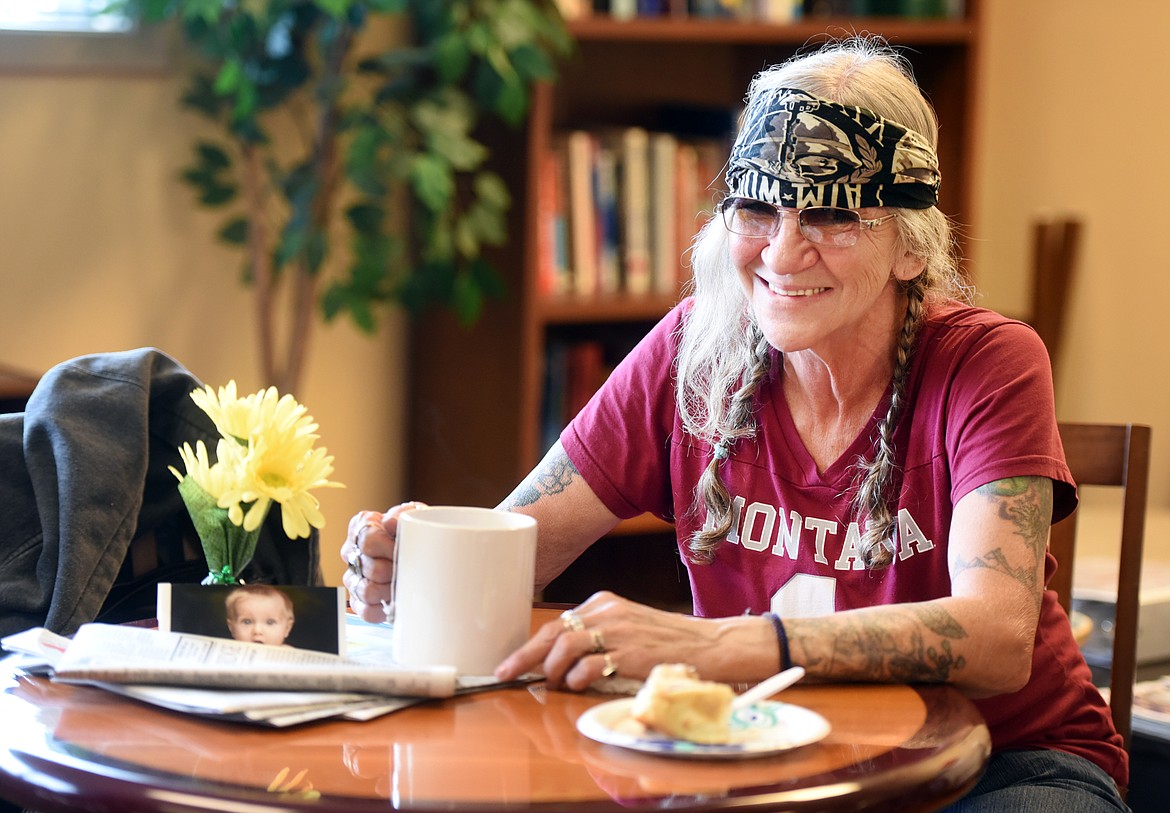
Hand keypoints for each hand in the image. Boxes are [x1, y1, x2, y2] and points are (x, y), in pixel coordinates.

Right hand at [340, 501, 426, 622]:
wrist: (421, 549)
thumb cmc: (413, 531)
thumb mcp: (412, 515)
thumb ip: (401, 515)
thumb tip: (390, 523)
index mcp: (362, 527)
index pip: (368, 540)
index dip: (389, 548)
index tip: (403, 551)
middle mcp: (352, 552)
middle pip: (370, 568)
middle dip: (394, 571)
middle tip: (409, 570)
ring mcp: (353, 577)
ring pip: (366, 591)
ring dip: (390, 591)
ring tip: (404, 585)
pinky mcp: (358, 600)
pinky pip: (365, 611)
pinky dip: (383, 610)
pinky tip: (395, 602)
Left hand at [495, 591, 764, 690]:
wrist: (710, 645)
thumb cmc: (668, 642)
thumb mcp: (629, 628)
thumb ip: (598, 637)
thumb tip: (560, 661)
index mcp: (604, 604)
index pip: (556, 622)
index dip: (530, 644)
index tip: (511, 663)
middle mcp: (607, 612)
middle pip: (553, 631)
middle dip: (524, 656)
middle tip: (506, 674)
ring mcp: (618, 631)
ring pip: (566, 645)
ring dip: (552, 668)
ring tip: (551, 684)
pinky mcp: (630, 652)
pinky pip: (591, 665)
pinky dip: (578, 678)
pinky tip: (578, 686)